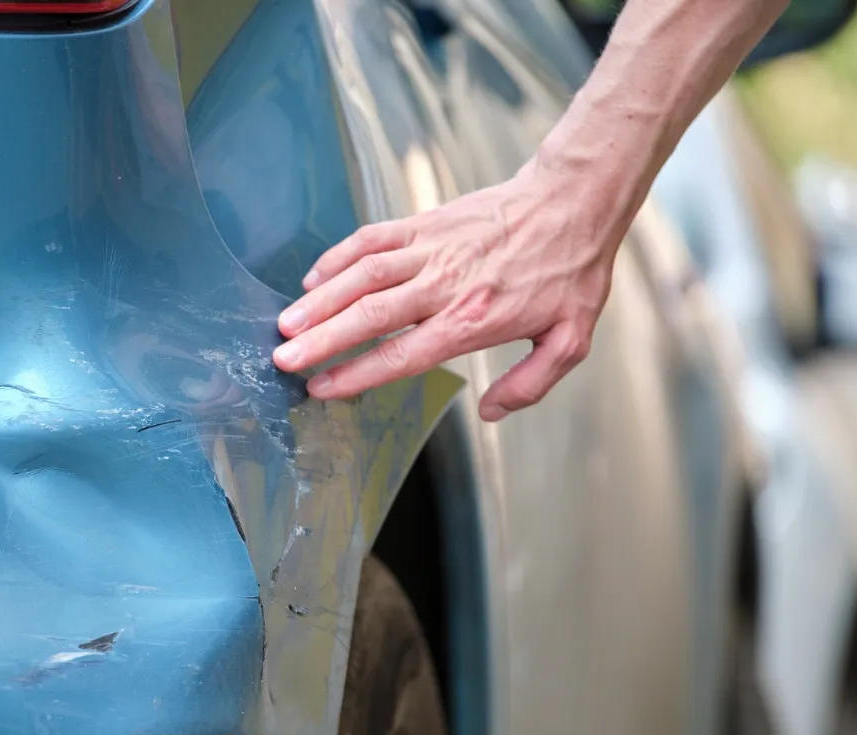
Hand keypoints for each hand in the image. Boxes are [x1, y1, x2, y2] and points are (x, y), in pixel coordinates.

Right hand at [271, 163, 618, 420]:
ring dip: (320, 299)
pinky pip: (372, 239)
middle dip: (321, 340)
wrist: (573, 199)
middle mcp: (444, 286)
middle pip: (370, 316)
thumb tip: (491, 413)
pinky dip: (338, 256)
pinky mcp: (425, 223)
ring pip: (363, 275)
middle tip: (283, 357)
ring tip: (286, 323)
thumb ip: (530, 383)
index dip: (356, 373)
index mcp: (472, 321)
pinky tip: (314, 277)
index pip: (401, 354)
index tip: (321, 386)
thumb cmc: (571, 271)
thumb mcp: (570, 339)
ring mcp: (430, 250)